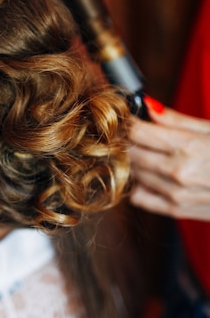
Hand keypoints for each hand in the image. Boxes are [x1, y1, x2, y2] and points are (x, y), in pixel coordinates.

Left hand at [129, 98, 209, 220]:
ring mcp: (176, 194)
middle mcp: (178, 172)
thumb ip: (175, 120)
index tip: (130, 118)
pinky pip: (139, 198)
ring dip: (134, 161)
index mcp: (188, 146)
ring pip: (133, 173)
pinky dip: (139, 185)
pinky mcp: (177, 211)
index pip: (137, 132)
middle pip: (131, 152)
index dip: (129, 122)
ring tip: (150, 152)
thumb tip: (148, 106)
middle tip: (137, 133)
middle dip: (129, 140)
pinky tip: (152, 176)